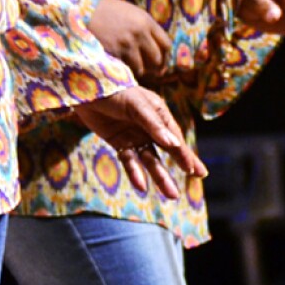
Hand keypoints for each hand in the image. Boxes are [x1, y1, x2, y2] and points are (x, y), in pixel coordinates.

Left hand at [73, 86, 207, 199]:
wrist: (87, 89)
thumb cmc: (117, 92)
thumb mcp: (137, 106)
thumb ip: (154, 125)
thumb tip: (174, 144)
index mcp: (160, 114)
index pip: (175, 138)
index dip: (185, 155)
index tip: (195, 171)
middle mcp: (150, 127)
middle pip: (168, 150)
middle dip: (181, 166)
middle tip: (198, 179)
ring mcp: (136, 136)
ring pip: (151, 160)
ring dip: (160, 177)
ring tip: (172, 195)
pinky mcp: (120, 143)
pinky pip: (129, 160)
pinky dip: (135, 173)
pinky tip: (141, 186)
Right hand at [86, 0, 171, 78]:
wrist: (84, 10)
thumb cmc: (106, 10)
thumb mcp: (130, 13)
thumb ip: (144, 27)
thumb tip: (155, 45)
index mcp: (146, 21)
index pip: (166, 44)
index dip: (165, 56)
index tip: (161, 62)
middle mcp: (140, 33)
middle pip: (157, 58)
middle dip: (155, 68)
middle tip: (152, 73)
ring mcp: (127, 44)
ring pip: (141, 68)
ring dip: (137, 70)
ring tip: (130, 68)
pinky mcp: (114, 52)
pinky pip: (124, 68)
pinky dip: (123, 70)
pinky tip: (118, 66)